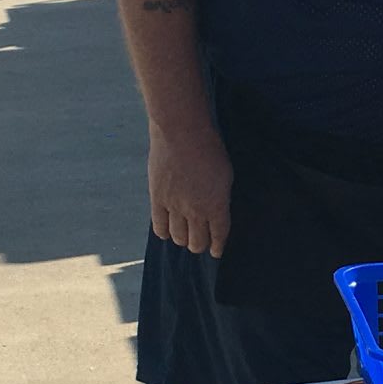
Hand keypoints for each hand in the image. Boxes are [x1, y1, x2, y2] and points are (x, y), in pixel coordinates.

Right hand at [148, 125, 232, 256]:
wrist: (181, 132)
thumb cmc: (209, 147)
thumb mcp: (226, 173)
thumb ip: (221, 196)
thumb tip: (217, 209)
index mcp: (217, 205)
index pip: (219, 235)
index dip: (218, 246)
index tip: (216, 251)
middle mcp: (196, 211)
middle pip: (197, 242)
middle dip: (200, 244)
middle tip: (201, 241)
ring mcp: (174, 207)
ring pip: (178, 237)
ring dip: (183, 239)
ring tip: (185, 235)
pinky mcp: (157, 199)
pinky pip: (159, 227)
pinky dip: (164, 233)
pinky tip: (168, 231)